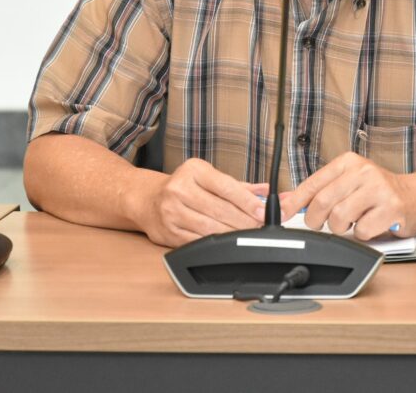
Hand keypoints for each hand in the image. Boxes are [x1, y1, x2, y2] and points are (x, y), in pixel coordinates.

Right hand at [131, 158, 267, 247]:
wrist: (147, 199)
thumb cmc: (183, 186)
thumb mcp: (209, 177)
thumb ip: (239, 185)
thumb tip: (268, 191)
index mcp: (194, 170)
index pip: (227, 187)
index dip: (249, 202)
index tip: (264, 212)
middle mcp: (180, 188)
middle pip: (221, 210)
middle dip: (246, 221)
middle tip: (261, 228)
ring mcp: (172, 212)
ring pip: (211, 228)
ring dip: (234, 235)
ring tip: (249, 236)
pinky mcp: (169, 233)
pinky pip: (199, 241)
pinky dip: (217, 245)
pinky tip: (228, 244)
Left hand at [282, 153, 415, 239]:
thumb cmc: (380, 191)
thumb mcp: (349, 183)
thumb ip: (321, 190)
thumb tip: (287, 201)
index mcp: (349, 162)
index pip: (313, 183)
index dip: (294, 202)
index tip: (282, 214)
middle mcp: (363, 171)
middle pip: (322, 203)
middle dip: (316, 221)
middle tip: (322, 225)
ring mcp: (378, 189)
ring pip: (339, 218)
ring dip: (341, 228)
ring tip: (352, 223)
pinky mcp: (392, 208)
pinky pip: (361, 231)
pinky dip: (362, 235)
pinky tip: (371, 226)